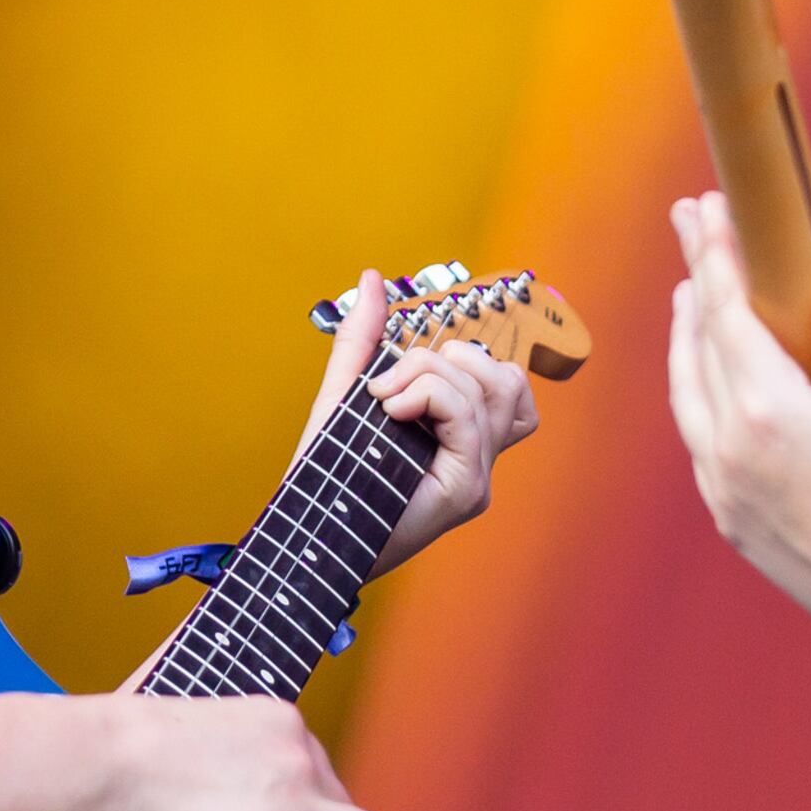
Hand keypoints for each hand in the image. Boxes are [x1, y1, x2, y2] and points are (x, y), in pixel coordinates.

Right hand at [84, 695, 389, 810]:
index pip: (316, 768)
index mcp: (275, 720)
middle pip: (345, 802)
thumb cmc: (118, 752)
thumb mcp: (191, 736)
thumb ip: (223, 762)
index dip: (298, 805)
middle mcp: (298, 751)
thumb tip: (218, 793)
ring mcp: (298, 796)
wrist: (104, 764)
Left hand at [297, 267, 540, 575]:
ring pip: (494, 388)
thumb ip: (363, 339)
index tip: (398, 378)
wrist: (302, 532)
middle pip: (506, 379)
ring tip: (386, 400)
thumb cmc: (323, 475)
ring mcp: (478, 477)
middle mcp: (480, 460)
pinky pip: (469, 414)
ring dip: (432, 374)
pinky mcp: (467, 490)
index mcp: (462, 440)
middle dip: (443, 359)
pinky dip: (429, 394)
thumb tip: (374, 278)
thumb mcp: (344, 393)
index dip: (466, 359)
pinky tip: (391, 410)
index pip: (507, 383)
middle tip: (386, 387)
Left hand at [663, 193, 810, 661]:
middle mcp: (729, 445)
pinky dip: (696, 392)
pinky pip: (697, 438)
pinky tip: (710, 378)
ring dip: (685, 337)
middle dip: (693, 279)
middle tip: (690, 225)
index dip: (713, 252)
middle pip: (696, 343)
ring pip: (685, 393)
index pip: (726, 310)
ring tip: (690, 293)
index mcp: (769, 409)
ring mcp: (720, 486)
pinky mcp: (727, 517)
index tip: (704, 206)